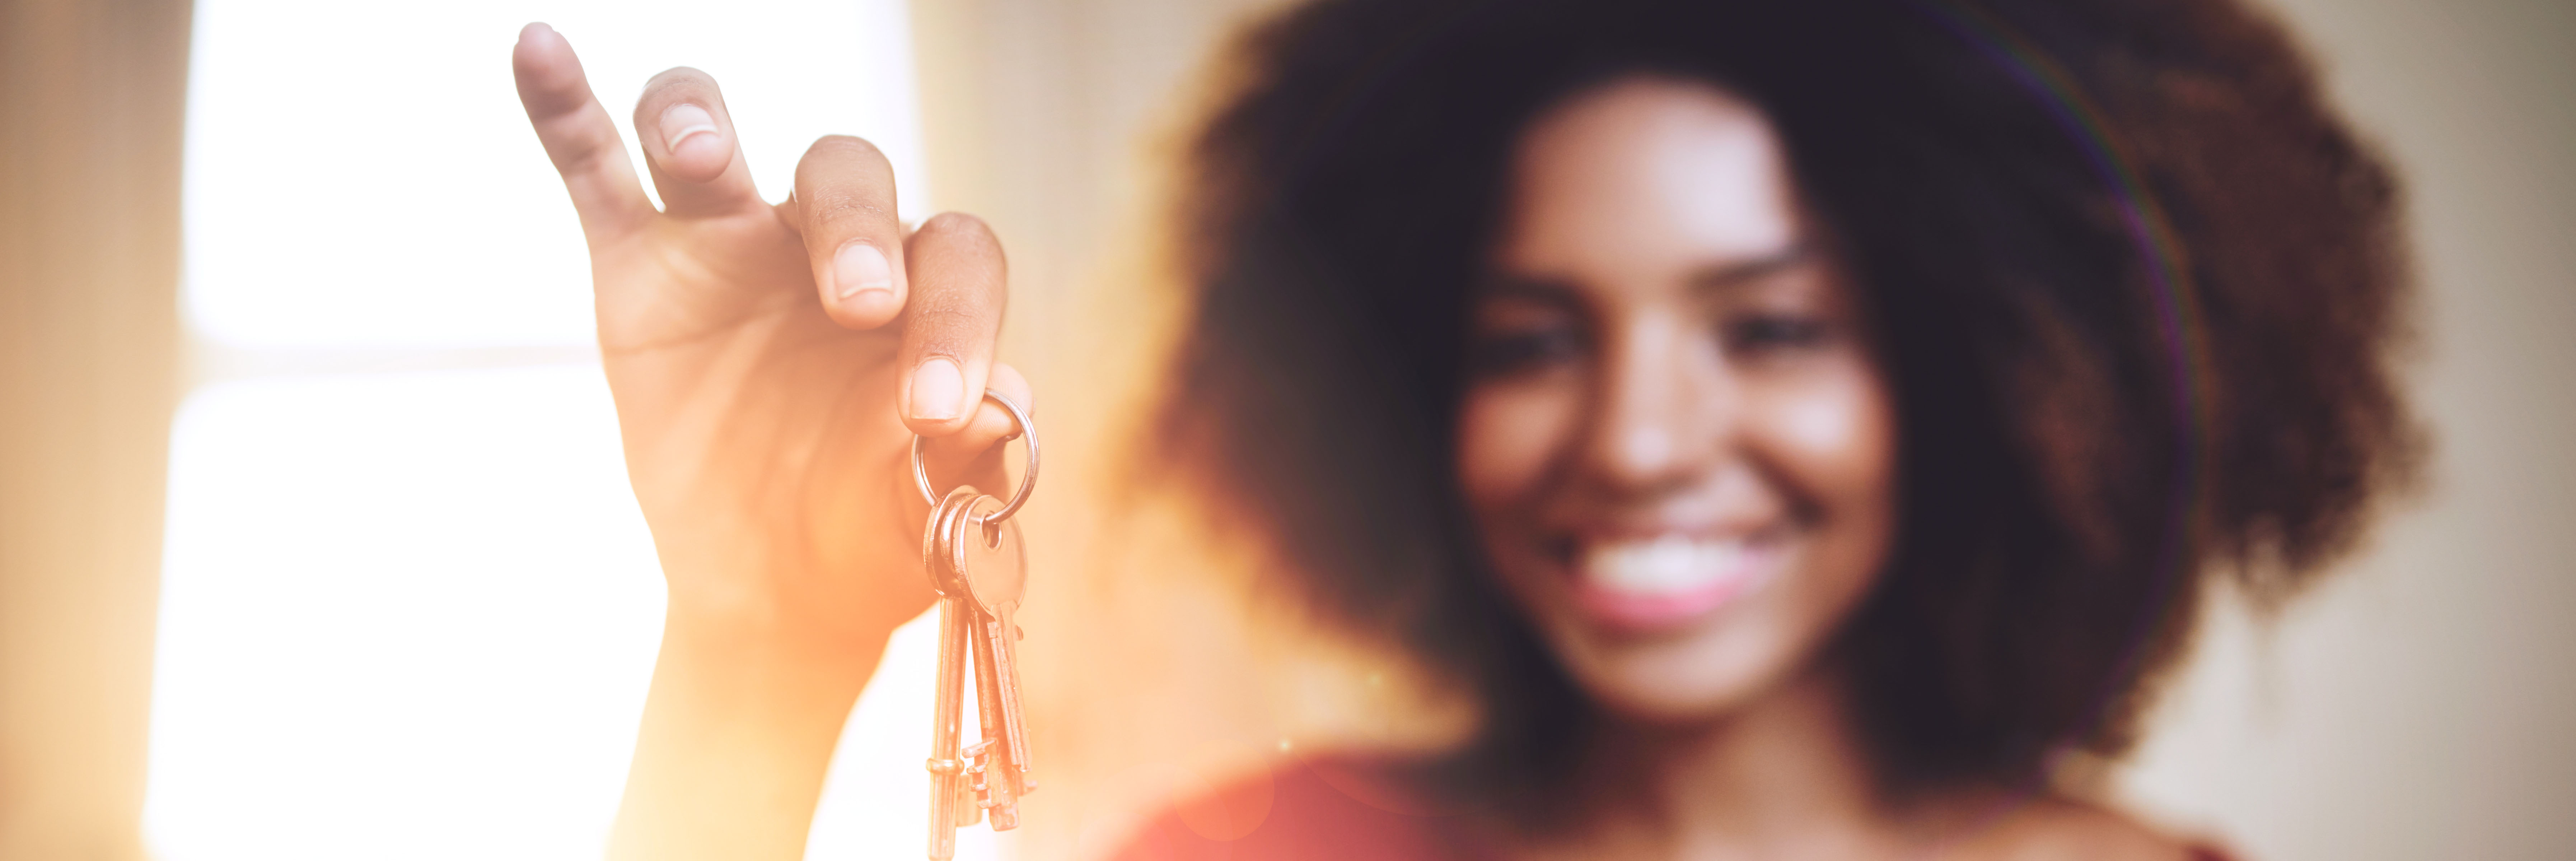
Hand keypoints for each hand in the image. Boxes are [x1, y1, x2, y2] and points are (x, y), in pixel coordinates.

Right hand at [512, 22, 1028, 859]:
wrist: (782, 593)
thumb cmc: (875, 538)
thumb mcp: (934, 517)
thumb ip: (971, 461)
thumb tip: (1002, 410)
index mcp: (921, 294)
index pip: (957, 255)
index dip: (959, 317)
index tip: (936, 409)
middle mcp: (829, 246)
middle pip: (848, 174)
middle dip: (854, 225)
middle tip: (856, 303)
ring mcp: (726, 245)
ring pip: (710, 139)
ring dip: (701, 121)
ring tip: (705, 151)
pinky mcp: (639, 266)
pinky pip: (596, 167)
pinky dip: (564, 107)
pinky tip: (537, 46)